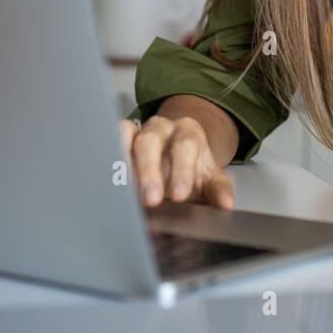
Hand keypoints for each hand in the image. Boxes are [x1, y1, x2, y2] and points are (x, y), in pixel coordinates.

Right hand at [117, 115, 234, 208]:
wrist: (177, 156)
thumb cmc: (192, 170)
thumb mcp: (209, 179)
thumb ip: (218, 190)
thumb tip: (225, 206)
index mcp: (188, 133)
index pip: (185, 146)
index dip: (181, 170)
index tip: (178, 195)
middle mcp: (161, 127)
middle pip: (150, 141)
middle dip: (149, 171)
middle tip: (151, 200)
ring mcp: (136, 131)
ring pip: (124, 137)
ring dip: (122, 165)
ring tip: (123, 192)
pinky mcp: (118, 137)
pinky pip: (108, 139)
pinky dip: (106, 158)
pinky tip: (106, 181)